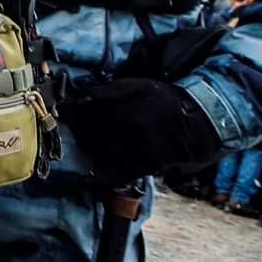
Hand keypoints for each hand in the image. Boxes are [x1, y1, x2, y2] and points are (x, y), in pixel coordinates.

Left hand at [63, 77, 221, 185]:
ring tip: (84, 143)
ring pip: (101, 156)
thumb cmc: (165, 101)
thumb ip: (112, 90)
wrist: (196, 123)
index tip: (65, 113)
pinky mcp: (145, 168)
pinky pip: (117, 175)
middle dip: (80, 132)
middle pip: (91, 137)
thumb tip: (86, 93)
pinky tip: (91, 173)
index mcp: (127, 114)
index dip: (74, 114)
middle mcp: (130, 136)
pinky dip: (102, 175)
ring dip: (88, 150)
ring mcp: (137, 154)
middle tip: (73, 128)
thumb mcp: (141, 86)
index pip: (89, 116)